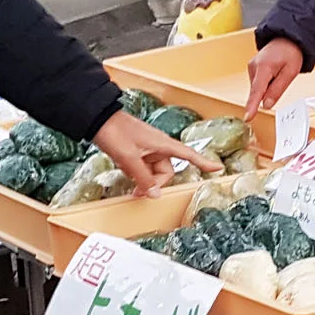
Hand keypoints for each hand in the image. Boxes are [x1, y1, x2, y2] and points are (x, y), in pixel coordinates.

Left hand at [96, 107, 220, 194]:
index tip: (217, 169)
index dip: (204, 163)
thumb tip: (155, 194)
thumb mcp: (130, 159)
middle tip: (140, 191)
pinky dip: (138, 175)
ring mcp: (148, 149)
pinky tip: (127, 174)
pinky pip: (143, 168)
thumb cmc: (116, 132)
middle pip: (166, 172)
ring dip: (145, 181)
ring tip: (132, 187)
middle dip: (155, 183)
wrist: (98, 120)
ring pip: (153, 172)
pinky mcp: (137, 152)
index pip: (189, 155)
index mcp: (163, 144)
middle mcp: (159, 147)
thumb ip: (144, 178)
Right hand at [245, 37, 305, 117]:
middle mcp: (254, 67)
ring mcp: (251, 67)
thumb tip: (266, 104)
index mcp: (264, 67)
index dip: (252, 106)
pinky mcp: (252, 69)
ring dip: (268, 87)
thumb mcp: (290, 73)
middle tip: (282, 78)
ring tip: (279, 73)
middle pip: (258, 91)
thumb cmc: (291, 53)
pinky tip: (273, 73)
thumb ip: (277, 90)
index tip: (247, 117)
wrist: (287, 39)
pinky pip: (258, 83)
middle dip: (268, 92)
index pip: (256, 91)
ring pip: (258, 88)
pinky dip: (266, 83)